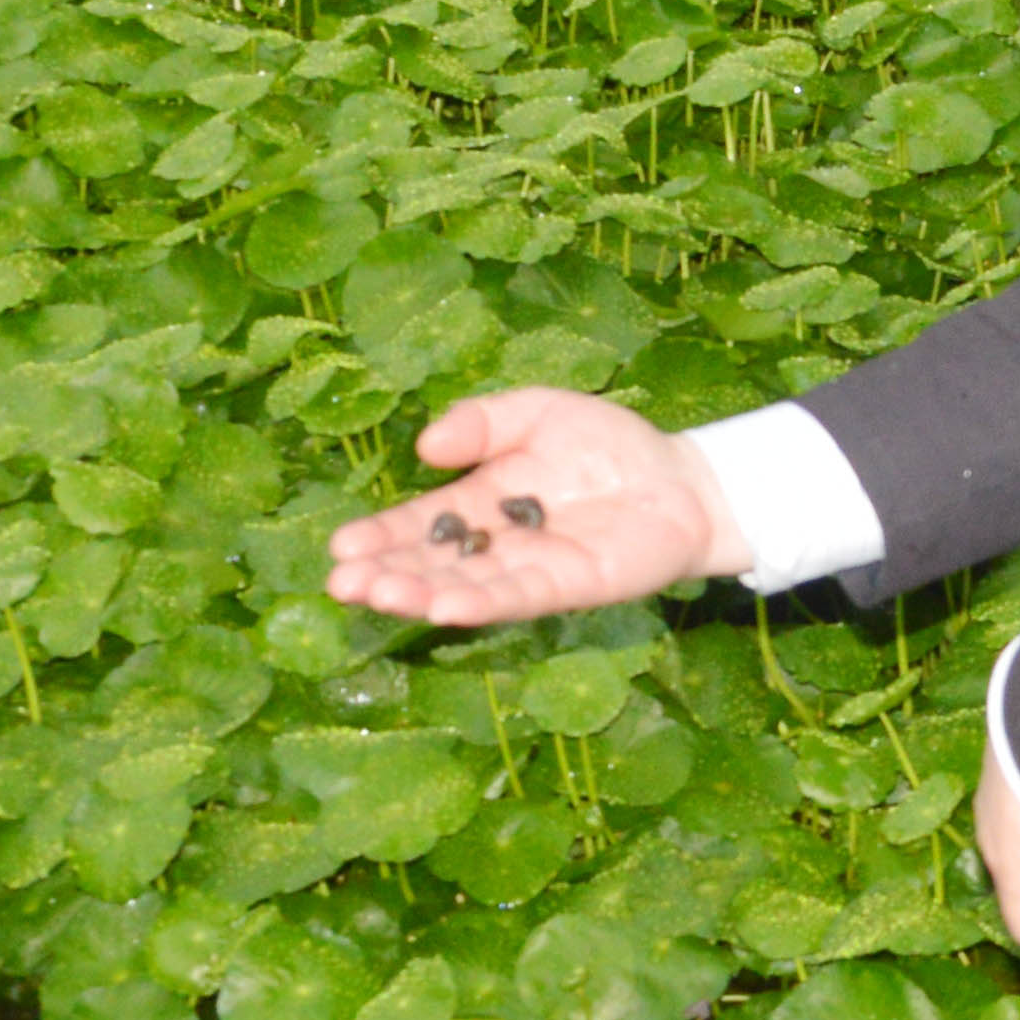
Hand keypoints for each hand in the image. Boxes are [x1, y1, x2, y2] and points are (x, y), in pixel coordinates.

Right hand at [322, 388, 746, 627]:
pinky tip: (446, 608)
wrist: (680, 477)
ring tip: (380, 597)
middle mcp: (496, 544)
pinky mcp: (570, 586)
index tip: (339, 548)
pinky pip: (520, 598)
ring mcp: (530, 569)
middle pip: (432, 565)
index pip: (418, 524)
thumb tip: (426, 445)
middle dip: (387, 575)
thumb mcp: (536, 412)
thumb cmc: (607, 443)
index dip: (380, 537)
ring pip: (468, 587)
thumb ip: (482, 423)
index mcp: (479, 501)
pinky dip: (484, 603)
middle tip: (342, 584)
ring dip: (424, 595)